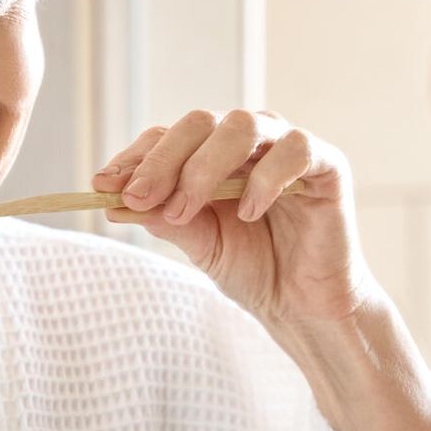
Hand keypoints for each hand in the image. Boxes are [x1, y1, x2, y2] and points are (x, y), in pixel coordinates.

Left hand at [98, 109, 430, 430]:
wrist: (304, 308)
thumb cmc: (255, 270)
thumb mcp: (199, 244)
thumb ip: (165, 218)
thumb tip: (114, 201)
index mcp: (215, 153)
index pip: (170, 136)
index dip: (136, 157)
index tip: (103, 185)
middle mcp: (250, 141)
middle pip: (199, 122)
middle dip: (163, 160)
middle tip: (139, 198)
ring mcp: (289, 148)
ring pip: (242, 126)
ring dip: (204, 167)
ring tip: (186, 211)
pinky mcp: (327, 165)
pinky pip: (295, 150)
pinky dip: (265, 177)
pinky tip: (248, 212)